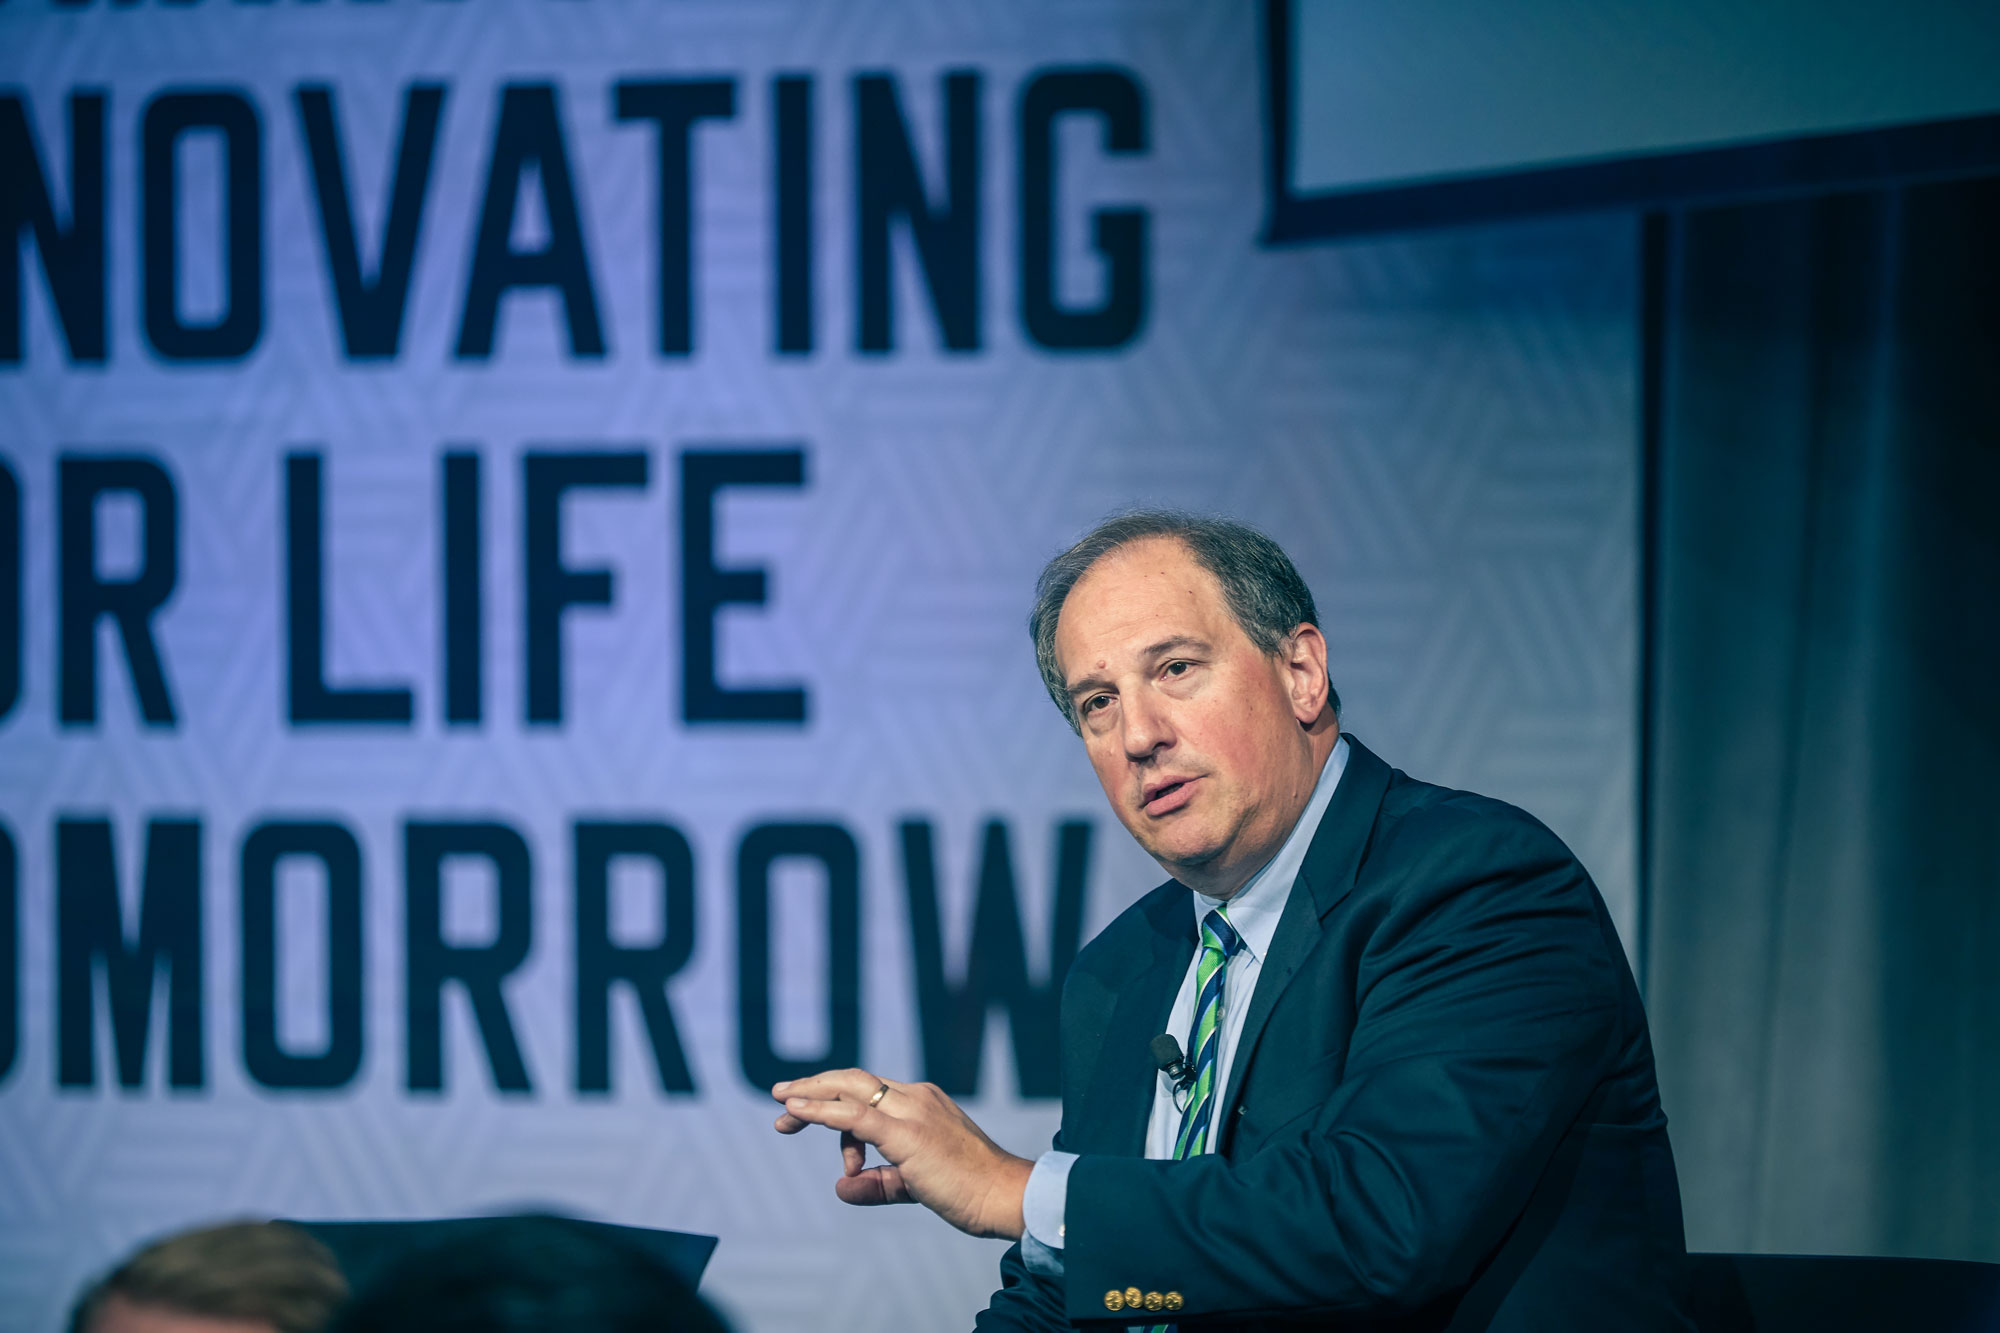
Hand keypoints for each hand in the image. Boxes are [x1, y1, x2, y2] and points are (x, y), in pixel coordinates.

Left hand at [772, 1068, 1033, 1239]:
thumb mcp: (914, 1185)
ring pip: (850, 1089)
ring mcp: (912, 1111)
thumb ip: (878, 1184)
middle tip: (780, 1098)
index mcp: (922, 1102)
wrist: (1004, 1196)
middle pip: (853, 1080)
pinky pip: (853, 1115)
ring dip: (810, 1095)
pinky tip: (796, 1110)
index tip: (807, 1126)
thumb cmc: (970, 1191)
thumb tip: (840, 1187)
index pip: (869, 1094)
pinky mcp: (906, 1133)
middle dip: (814, 1086)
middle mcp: (916, 1098)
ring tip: (782, 1109)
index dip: (833, 1106)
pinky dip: (820, 1110)